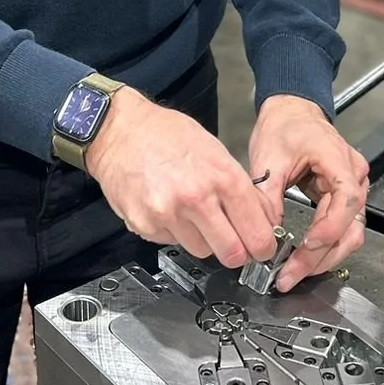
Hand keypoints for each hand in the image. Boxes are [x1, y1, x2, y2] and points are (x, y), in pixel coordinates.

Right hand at [85, 88, 278, 268]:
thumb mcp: (215, 149)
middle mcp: (196, 198)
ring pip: (202, 251)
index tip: (263, 249)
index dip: (263, 245)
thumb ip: (239, 186)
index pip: (256, 231)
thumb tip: (262, 218)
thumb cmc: (165, 134)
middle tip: (234, 242)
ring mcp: (168, 215)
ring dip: (203, 239)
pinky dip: (174, 231)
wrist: (119, 130)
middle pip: (232, 254)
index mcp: (221, 176)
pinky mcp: (145, 225)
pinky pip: (171, 242)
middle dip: (236, 252)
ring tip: (191, 212)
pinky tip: (168, 208)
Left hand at [248, 96, 368, 292]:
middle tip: (291, 274)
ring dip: (325, 258)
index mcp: (337, 159)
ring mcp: (352, 187)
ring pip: (349, 234)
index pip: (345, 202)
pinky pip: (341, 228)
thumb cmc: (283, 126)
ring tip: (295, 272)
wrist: (291, 112)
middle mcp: (353, 175)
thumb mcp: (267, 159)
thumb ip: (267, 197)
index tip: (304, 249)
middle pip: (350, 227)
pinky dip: (325, 246)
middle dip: (321, 257)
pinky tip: (304, 258)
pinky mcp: (344, 196)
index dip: (327, 230)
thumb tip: (265, 234)